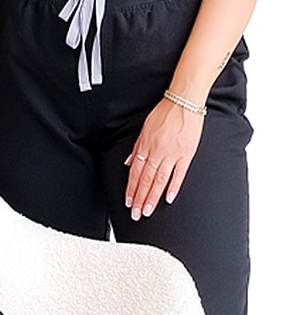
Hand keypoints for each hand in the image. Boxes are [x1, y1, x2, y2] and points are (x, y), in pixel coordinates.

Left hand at [124, 98, 205, 219]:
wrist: (184, 101)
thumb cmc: (165, 112)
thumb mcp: (145, 128)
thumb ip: (137, 147)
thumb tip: (129, 162)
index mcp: (145, 145)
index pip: (135, 172)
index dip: (130, 189)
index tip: (128, 201)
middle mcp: (157, 151)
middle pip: (145, 179)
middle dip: (139, 198)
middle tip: (135, 213)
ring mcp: (172, 154)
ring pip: (159, 180)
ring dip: (152, 197)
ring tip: (147, 210)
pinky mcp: (187, 154)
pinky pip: (179, 174)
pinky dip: (173, 187)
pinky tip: (168, 199)